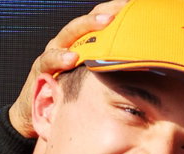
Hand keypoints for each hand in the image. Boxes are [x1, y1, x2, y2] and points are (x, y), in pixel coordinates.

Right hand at [10, 1, 127, 136]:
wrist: (39, 112)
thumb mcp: (95, 79)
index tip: (131, 5)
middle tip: (120, 12)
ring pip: (68, 35)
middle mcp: (67, 44)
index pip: (97, 21)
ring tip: (104, 23)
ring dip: (86, 27)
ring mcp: (53, 54)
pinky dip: (60, 58)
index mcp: (81, 44)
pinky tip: (71, 58)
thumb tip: (144, 67)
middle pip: (85, 22)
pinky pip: (49, 60)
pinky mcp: (41, 69)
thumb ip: (112, 69)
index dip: (112, 11)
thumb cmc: (72, 94)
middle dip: (102, 14)